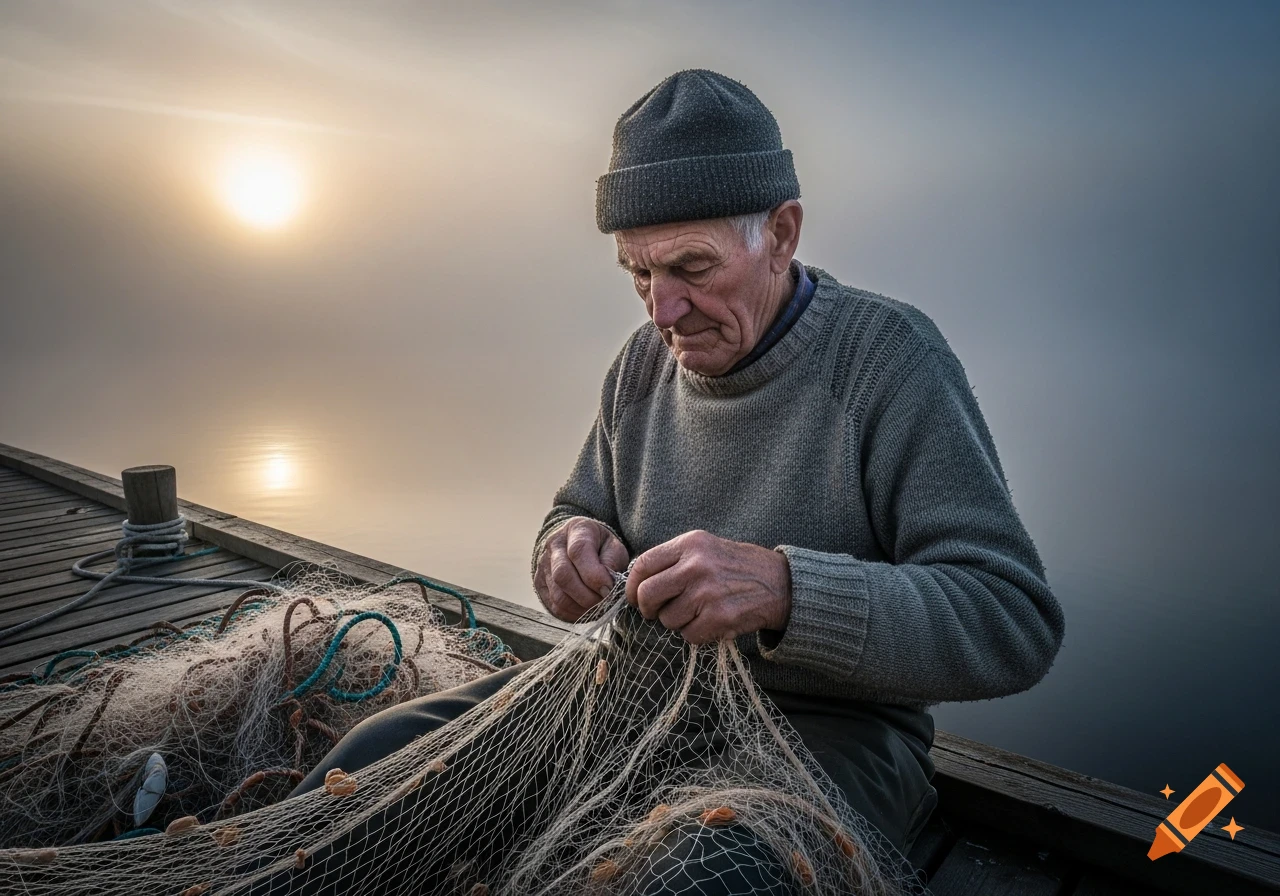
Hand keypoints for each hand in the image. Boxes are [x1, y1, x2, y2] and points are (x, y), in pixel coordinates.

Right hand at [534, 517, 630, 622]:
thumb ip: (613, 562)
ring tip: (598, 607)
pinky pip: (554, 606)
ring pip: (558, 595)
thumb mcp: (613, 546)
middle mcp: (554, 546)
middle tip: (605, 602)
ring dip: (581, 607)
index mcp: (575, 530)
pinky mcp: (539, 584)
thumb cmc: (599, 547)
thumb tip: (607, 586)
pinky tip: (586, 610)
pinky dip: (573, 614)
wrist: (575, 544)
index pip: (578, 552)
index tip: (609, 588)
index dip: (594, 575)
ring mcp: (543, 565)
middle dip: (588, 596)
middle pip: (563, 576)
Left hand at [624, 530, 791, 644]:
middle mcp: (697, 565)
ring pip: (667, 619)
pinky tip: (710, 622)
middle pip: (648, 594)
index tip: (634, 597)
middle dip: (648, 609)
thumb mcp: (705, 548)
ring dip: (677, 622)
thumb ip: (673, 560)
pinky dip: (695, 634)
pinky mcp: (719, 617)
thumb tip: (636, 583)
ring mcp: (708, 592)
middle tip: (656, 612)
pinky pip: (688, 635)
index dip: (631, 586)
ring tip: (697, 612)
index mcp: (690, 544)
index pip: (643, 565)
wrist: (778, 583)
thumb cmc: (735, 567)